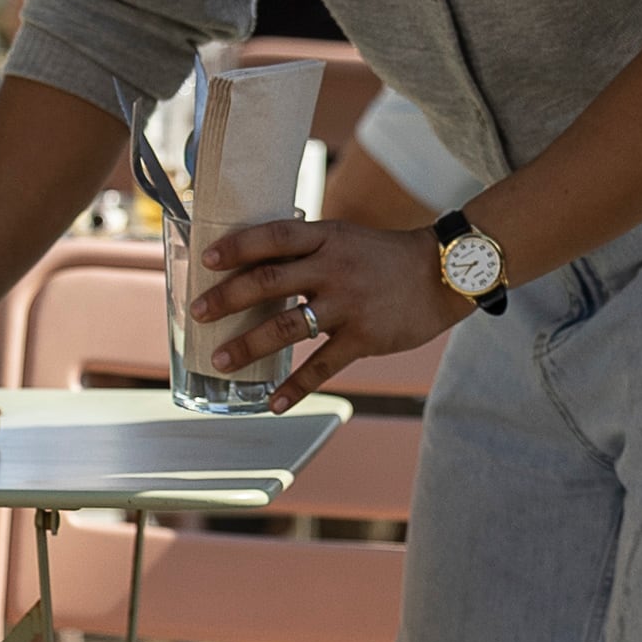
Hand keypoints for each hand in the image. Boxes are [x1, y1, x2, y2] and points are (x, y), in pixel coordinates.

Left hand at [191, 216, 465, 407]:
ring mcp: (349, 304)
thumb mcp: (346, 238)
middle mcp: (334, 268)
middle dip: (227, 298)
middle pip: (269, 281)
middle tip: (197, 312)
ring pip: (287, 327)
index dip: (238, 246)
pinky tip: (273, 404)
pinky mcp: (365, 337)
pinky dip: (296, 387)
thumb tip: (254, 265)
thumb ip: (307, 250)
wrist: (444, 274)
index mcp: (327, 237)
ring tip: (221, 361)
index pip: (274, 237)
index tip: (207, 259)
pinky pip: (322, 366)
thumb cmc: (386, 257)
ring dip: (249, 346)